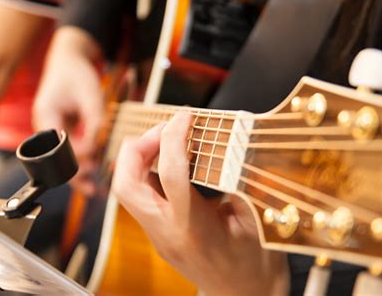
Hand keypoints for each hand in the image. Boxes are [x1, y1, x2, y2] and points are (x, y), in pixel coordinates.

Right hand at [33, 27, 103, 194]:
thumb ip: (94, 122)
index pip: (59, 148)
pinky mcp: (61, 130)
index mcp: (46, 118)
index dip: (78, 158)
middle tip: (96, 189)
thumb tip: (98, 148)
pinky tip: (95, 170)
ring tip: (97, 188)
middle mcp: (45, 127)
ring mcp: (52, 130)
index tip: (96, 161)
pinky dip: (82, 160)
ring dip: (80, 171)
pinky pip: (70, 151)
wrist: (69, 59)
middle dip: (76, 175)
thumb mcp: (90, 96)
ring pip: (63, 159)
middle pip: (56, 161)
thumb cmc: (77, 73)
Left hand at [112, 112, 288, 295]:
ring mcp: (159, 236)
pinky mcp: (159, 234)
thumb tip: (226, 144)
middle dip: (139, 147)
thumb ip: (237, 182)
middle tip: (166, 129)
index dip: (175, 138)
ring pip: (127, 190)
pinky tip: (170, 161)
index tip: (185, 116)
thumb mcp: (255, 220)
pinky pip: (142, 196)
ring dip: (139, 158)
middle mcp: (167, 233)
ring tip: (166, 139)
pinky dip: (149, 170)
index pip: (172, 175)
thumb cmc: (255, 264)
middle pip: (126, 184)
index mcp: (194, 230)